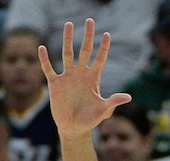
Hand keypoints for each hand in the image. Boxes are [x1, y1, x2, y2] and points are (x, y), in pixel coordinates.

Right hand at [38, 19, 130, 139]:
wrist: (74, 129)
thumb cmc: (90, 120)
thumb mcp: (103, 111)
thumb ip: (113, 102)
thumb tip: (128, 97)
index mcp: (93, 79)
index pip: (99, 59)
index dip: (103, 47)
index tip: (107, 34)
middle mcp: (80, 74)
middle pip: (84, 50)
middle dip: (88, 36)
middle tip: (90, 20)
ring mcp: (67, 77)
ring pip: (67, 54)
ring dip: (68, 39)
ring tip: (69, 24)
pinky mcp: (55, 84)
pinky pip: (49, 69)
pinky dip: (45, 60)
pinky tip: (41, 48)